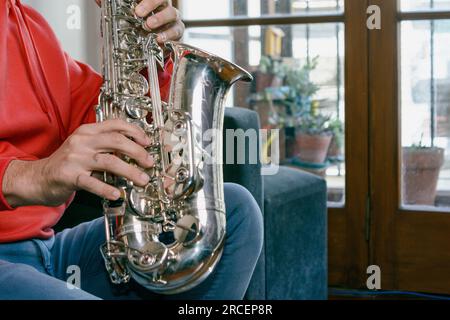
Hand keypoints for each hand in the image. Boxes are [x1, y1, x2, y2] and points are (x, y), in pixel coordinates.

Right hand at [3, 120, 153, 206]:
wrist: (38, 178)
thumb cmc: (67, 164)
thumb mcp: (86, 147)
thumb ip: (106, 146)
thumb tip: (135, 151)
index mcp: (87, 131)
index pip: (115, 124)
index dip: (135, 132)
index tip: (147, 142)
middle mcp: (82, 142)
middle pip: (116, 141)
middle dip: (137, 152)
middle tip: (149, 163)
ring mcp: (75, 158)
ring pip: (109, 161)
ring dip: (130, 171)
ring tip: (142, 180)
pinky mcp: (69, 176)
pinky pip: (92, 182)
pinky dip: (107, 189)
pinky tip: (117, 194)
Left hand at [95, 0, 184, 42]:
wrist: (151, 48)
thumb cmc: (139, 28)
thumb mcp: (122, 16)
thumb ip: (111, 6)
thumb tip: (98, 0)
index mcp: (150, 0)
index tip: (134, 2)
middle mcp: (162, 6)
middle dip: (150, 4)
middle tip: (138, 13)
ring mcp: (171, 18)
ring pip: (172, 12)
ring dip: (160, 18)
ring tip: (149, 25)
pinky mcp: (177, 31)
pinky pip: (176, 30)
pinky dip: (168, 34)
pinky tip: (159, 38)